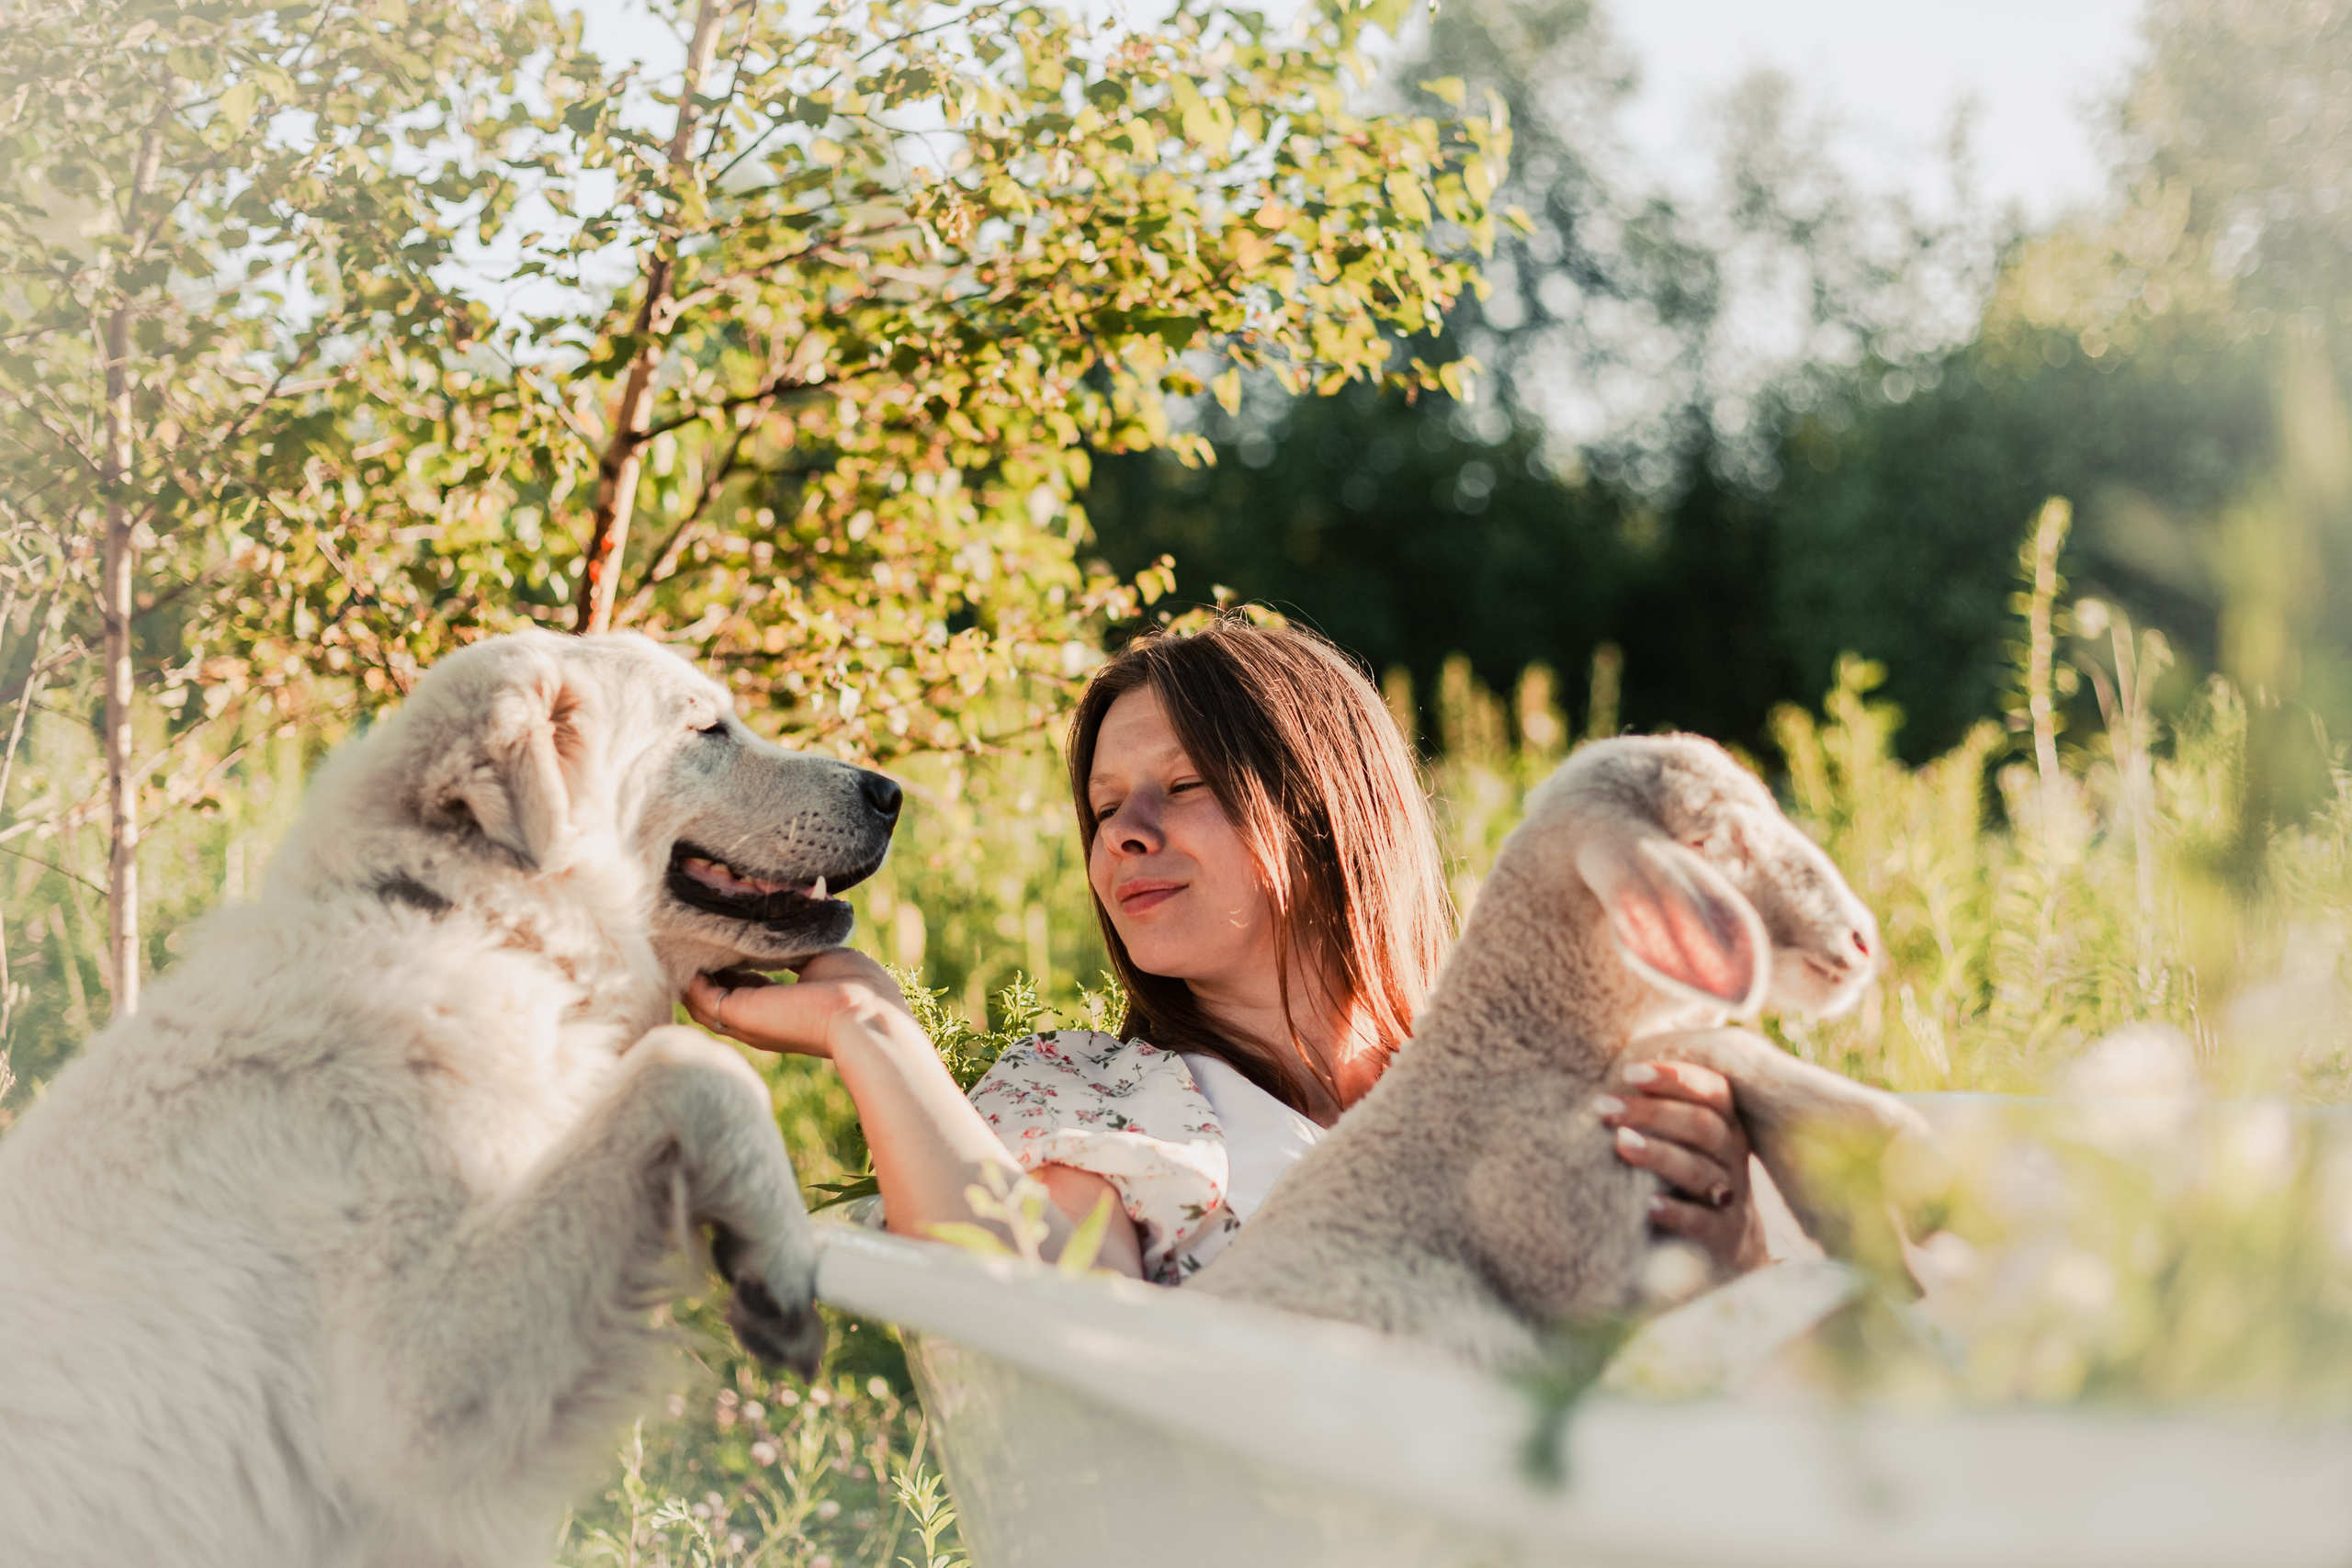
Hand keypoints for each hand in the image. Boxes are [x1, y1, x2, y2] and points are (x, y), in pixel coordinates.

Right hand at [683, 949, 913, 1059]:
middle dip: (699, 967)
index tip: (718, 935)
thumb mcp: (818, 958)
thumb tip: (785, 909)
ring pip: (700, 1001)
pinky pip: (700, 997)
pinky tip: (686, 949)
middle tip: (685, 935)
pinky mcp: (740, 1014)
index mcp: (780, 1008)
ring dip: (688, 971)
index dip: (727, 963)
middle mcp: (758, 1020)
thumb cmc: (855, 987)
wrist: (864, 1013)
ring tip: (675, 939)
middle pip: (713, 997)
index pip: (741, 987)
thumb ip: (792, 943)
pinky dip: (690, 976)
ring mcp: (747, 1021)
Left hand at [1601, 1059, 1770, 1276]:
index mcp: (1726, 1123)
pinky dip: (1675, 1213)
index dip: (1674, 1078)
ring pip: (1700, 1171)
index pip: (1712, 1091)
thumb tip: (1609, 1076)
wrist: (1727, 1248)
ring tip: (1620, 1143)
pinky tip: (1647, 1205)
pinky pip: (1702, 1222)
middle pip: (1702, 1126)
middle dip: (1652, 1112)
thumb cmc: (1686, 1176)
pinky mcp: (1723, 1236)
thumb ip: (1659, 1107)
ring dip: (1658, 1154)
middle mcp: (1733, 1156)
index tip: (1629, 1071)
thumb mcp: (1684, 1139)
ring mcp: (1731, 1196)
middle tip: (1604, 1106)